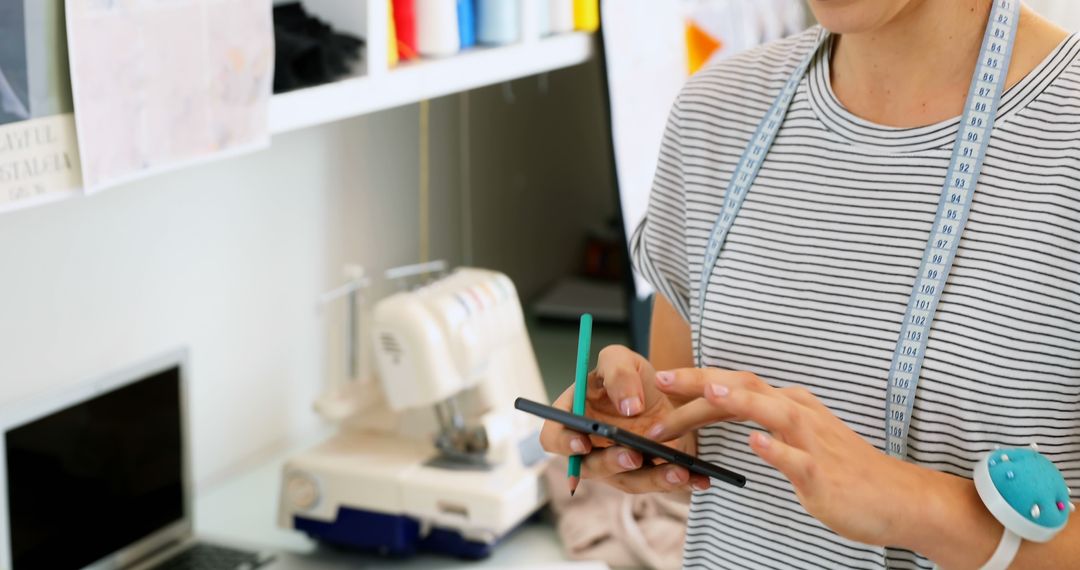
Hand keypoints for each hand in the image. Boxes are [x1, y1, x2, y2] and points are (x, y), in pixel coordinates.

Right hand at [539, 345, 710, 493]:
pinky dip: (681, 482)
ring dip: (653, 480)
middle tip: (633, 455)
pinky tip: (699, 478)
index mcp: (573, 418)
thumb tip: (627, 406)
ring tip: (678, 471)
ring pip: (629, 481)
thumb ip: (618, 373)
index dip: (564, 443)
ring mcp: (617, 467)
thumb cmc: (630, 376)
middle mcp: (590, 449)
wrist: (665, 391)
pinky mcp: (645, 476)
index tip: (584, 441)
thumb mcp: (621, 359)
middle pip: (589, 467)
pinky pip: (659, 484)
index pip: (553, 438)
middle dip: (612, 464)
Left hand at [647, 368, 933, 546]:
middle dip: (700, 382)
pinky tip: (755, 443)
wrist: (899, 498)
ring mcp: (813, 442)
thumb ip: (766, 422)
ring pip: (773, 412)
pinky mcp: (824, 474)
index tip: (660, 378)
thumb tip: (727, 413)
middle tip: (660, 379)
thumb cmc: (843, 469)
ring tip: (707, 393)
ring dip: (739, 401)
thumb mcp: (800, 438)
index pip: (735, 384)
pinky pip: (798, 459)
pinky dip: (776, 450)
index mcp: (789, 405)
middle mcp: (799, 414)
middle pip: (745, 387)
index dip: (696, 380)